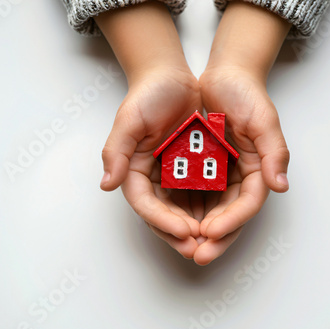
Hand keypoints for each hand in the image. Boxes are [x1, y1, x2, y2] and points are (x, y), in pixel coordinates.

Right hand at [100, 66, 205, 257]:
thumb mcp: (129, 120)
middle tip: (199, 249)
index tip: (183, 232)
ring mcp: (173, 175)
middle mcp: (153, 178)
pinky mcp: (192, 170)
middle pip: (164, 215)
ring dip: (196, 228)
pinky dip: (208, 209)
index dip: (162, 221)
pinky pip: (200, 194)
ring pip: (182, 210)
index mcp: (134, 170)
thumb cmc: (148, 95)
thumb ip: (116, 151)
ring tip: (212, 241)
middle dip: (180, 234)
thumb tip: (107, 185)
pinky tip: (222, 219)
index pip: (145, 204)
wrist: (172, 78)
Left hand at [192, 66, 289, 264]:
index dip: (231, 222)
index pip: (247, 204)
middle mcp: (240, 177)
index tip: (210, 232)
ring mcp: (221, 175)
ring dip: (198, 231)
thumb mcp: (265, 120)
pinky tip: (172, 221)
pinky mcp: (203, 169)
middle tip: (197, 255)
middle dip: (215, 238)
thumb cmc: (246, 95)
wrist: (224, 77)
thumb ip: (275, 153)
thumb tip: (281, 187)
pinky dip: (186, 210)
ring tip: (182, 245)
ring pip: (211, 211)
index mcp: (258, 170)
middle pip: (229, 216)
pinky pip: (194, 195)